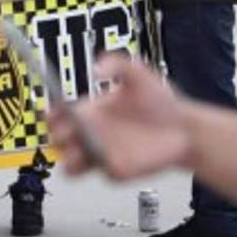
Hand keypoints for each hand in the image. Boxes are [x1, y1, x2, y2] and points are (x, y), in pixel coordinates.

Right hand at [48, 55, 191, 178]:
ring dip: (71, 159)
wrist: (184, 127)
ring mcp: (102, 153)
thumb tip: (95, 69)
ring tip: (85, 148)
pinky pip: (100, 172)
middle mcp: (92, 133)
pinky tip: (111, 155)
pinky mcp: (116, 169)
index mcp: (90, 111)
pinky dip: (101, 166)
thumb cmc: (160, 101)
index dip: (52, 114)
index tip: (56, 111)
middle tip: (71, 129)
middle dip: (57, 137)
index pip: (59, 115)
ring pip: (70, 165)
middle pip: (58, 141)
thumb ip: (117, 63)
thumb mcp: (138, 73)